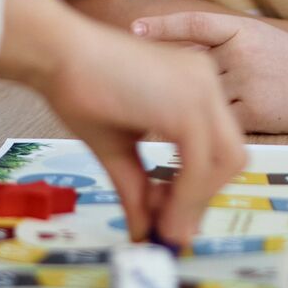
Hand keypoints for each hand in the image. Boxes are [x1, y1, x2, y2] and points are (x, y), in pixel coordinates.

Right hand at [0, 0, 243, 247]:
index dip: (201, 188)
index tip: (174, 219)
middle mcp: (207, 83)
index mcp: (195, 86)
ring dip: (194, 202)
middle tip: (171, 227)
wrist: (55, 55)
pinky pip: (200, 162)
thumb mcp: (118, 148)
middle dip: (203, 198)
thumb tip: (144, 232)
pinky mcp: (187, 104)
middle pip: (232, 156)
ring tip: (162, 226)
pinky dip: (184, 196)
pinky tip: (157, 212)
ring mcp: (202, 90)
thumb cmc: (79, 89)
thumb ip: (138, 187)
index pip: (219, 147)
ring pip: (225, 162)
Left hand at [133, 9, 287, 133]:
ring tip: (165, 113)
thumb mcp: (261, 40)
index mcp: (243, 28)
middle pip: (193, 68)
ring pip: (202, 98)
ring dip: (187, 108)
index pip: (194, 23)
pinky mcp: (256, 113)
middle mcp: (242, 52)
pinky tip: (205, 131)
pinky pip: (219, 122)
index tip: (134, 30)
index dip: (162, 26)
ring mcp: (248, 82)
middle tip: (139, 85)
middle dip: (173, 79)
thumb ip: (224, 46)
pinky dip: (211, 127)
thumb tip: (179, 55)